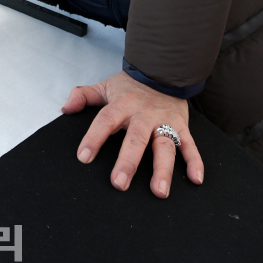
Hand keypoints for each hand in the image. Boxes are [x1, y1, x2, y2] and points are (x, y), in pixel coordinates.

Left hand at [61, 71, 203, 197]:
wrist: (163, 70)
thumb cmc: (131, 86)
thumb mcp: (106, 87)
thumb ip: (84, 96)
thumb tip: (66, 108)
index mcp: (123, 104)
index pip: (105, 120)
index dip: (94, 138)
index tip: (84, 157)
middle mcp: (144, 115)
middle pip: (136, 139)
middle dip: (128, 161)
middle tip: (119, 183)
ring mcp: (165, 121)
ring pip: (165, 146)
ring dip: (163, 169)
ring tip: (159, 191)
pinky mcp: (182, 126)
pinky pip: (190, 145)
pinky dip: (195, 161)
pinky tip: (196, 178)